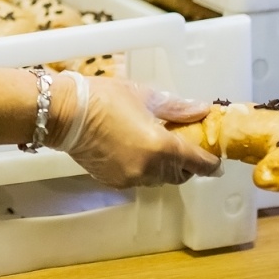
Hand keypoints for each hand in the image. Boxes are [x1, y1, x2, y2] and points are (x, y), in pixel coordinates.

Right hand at [58, 75, 222, 187]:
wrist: (63, 113)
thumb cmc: (103, 97)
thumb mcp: (144, 95)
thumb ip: (176, 108)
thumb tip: (202, 111)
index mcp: (161, 147)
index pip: (198, 163)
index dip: (210, 162)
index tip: (215, 159)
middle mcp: (149, 168)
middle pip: (181, 175)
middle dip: (185, 164)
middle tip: (181, 145)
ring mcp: (130, 179)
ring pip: (160, 180)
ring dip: (164, 167)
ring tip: (154, 146)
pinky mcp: (114, 183)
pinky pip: (139, 180)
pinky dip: (143, 170)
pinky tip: (133, 151)